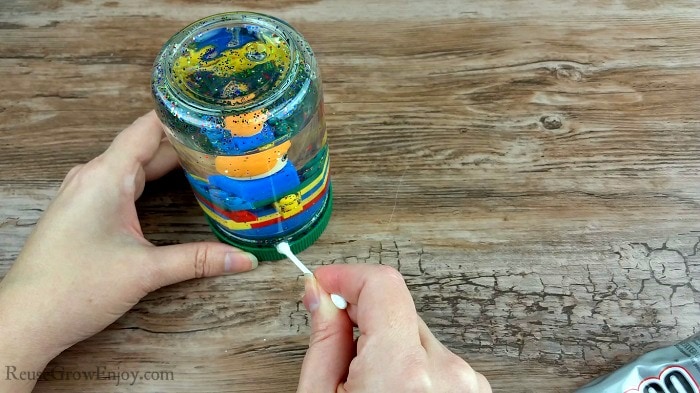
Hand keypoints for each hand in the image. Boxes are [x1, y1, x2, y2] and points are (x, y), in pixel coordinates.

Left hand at [0, 112, 257, 391]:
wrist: (25, 320)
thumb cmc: (75, 289)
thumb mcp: (145, 271)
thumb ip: (199, 260)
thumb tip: (246, 260)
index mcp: (106, 175)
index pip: (150, 127)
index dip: (184, 117)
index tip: (218, 115)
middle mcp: (94, 175)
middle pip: (148, 146)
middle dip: (187, 144)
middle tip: (228, 144)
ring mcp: (86, 192)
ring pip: (136, 166)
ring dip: (170, 164)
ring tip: (211, 161)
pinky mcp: (84, 210)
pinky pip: (124, 182)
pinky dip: (152, 180)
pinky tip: (175, 188)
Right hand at [298, 265, 490, 392]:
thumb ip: (324, 343)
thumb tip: (319, 294)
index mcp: (400, 374)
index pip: (382, 284)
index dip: (348, 276)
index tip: (325, 283)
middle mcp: (445, 374)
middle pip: (398, 309)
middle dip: (362, 315)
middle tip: (336, 342)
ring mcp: (466, 384)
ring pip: (416, 334)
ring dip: (388, 344)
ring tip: (367, 384)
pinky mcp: (474, 391)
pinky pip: (435, 358)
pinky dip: (411, 366)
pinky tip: (391, 392)